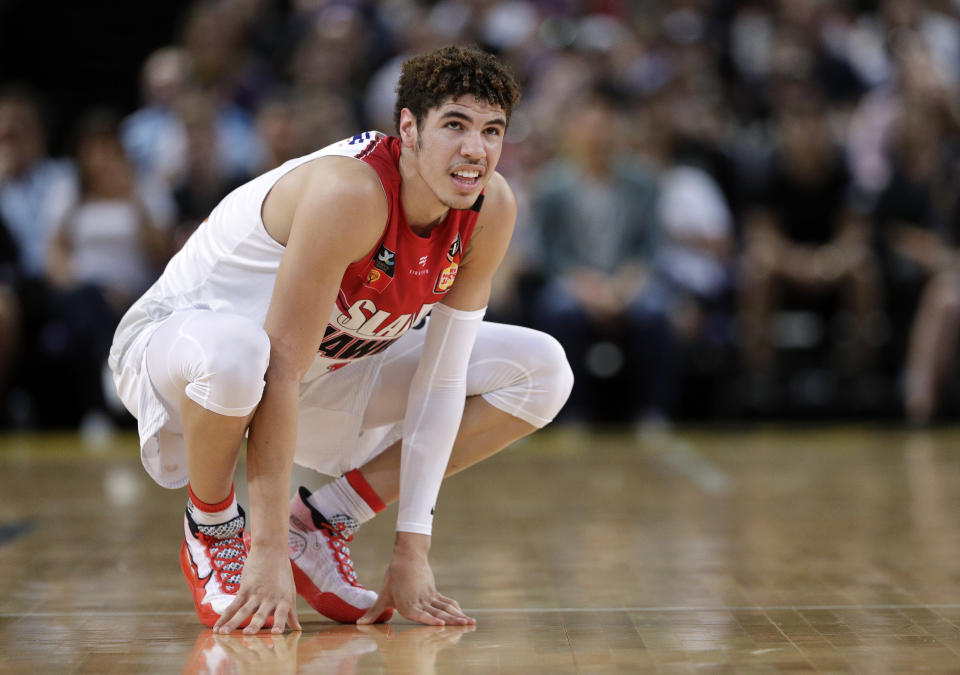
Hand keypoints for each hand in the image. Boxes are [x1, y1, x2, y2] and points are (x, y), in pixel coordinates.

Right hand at [213, 544, 301, 634]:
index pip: (282, 613)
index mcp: (284, 599)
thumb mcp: (290, 592)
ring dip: (233, 622)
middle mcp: (270, 598)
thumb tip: (297, 629)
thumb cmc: (282, 573)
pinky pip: (233, 605)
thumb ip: (291, 613)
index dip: (280, 623)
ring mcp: (256, 594)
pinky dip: (225, 617)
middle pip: (261, 614)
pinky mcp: (244, 589)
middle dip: (255, 624)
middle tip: (249, 634)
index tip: (276, 633)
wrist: (270, 551)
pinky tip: (218, 627)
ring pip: (243, 610)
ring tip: (224, 633)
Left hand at [358, 536, 474, 625]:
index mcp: (407, 604)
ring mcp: (429, 596)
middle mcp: (420, 601)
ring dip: (458, 615)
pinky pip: (446, 601)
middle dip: (453, 621)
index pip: (420, 614)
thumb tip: (360, 623)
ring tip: (470, 622)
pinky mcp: (433, 591)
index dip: (430, 619)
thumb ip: (374, 612)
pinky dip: (455, 608)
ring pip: (446, 608)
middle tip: (465, 626)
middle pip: (438, 613)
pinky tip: (463, 614)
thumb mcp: (383, 595)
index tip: (441, 624)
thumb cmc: (394, 577)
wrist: (407, 556)